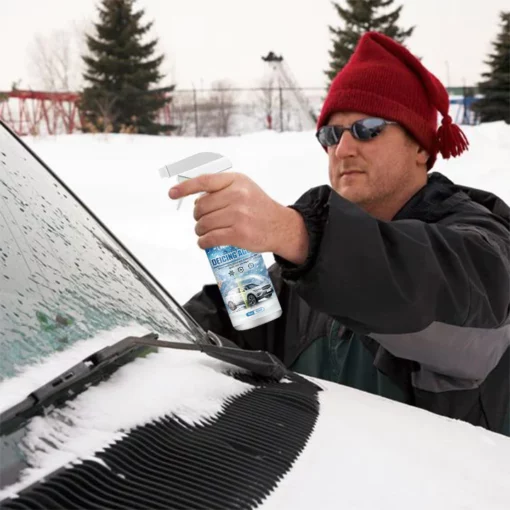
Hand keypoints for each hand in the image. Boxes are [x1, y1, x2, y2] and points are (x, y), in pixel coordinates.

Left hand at [169, 172, 308, 263]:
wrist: (281, 227)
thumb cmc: (259, 208)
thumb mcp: (244, 188)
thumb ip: (222, 188)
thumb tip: (195, 198)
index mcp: (236, 181)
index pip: (204, 181)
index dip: (185, 187)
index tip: (172, 193)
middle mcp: (237, 196)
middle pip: (200, 207)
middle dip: (198, 217)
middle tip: (203, 221)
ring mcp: (238, 215)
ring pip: (203, 224)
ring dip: (200, 231)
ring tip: (206, 233)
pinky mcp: (239, 234)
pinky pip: (210, 239)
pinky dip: (203, 242)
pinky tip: (205, 243)